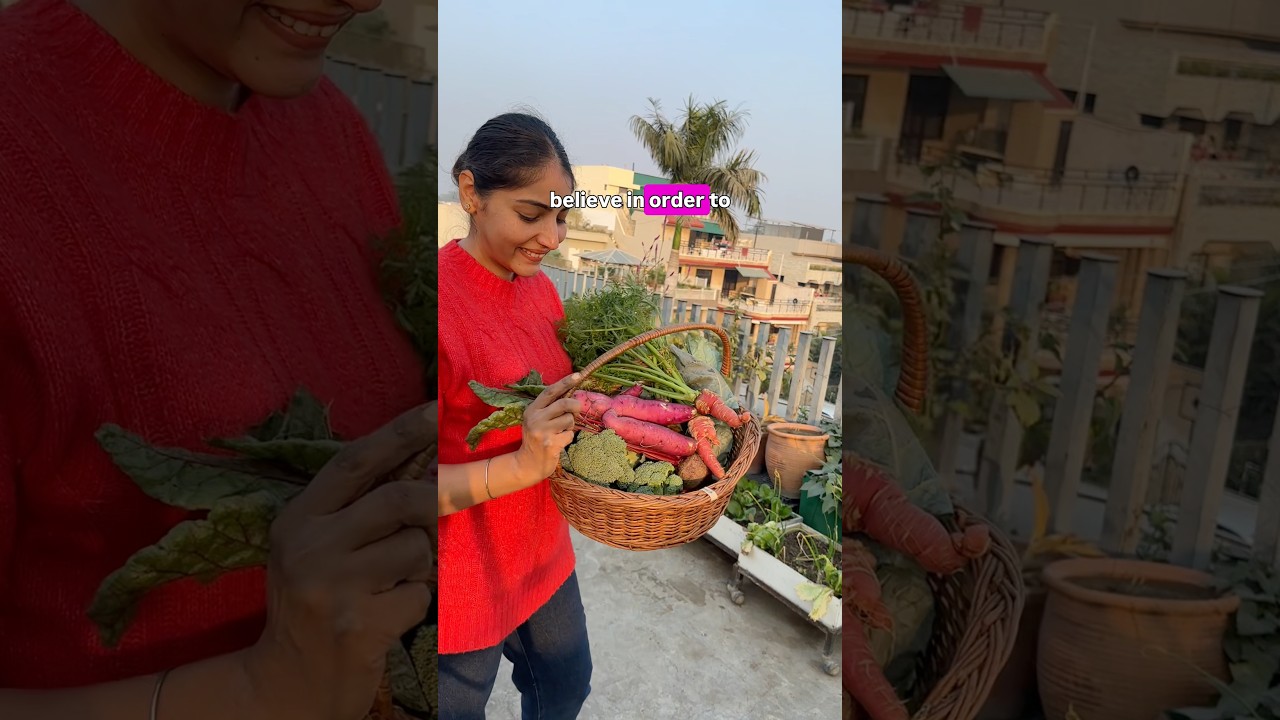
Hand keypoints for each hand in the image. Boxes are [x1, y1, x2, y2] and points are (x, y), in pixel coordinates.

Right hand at [242, 402, 436, 719]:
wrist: (288, 681)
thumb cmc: (314, 602)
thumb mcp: (315, 546)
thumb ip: (356, 507)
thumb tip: (425, 462)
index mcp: (297, 518)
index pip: (356, 461)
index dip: (401, 431)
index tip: (437, 408)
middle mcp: (309, 546)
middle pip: (401, 499)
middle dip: (435, 503)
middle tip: (442, 513)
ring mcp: (334, 586)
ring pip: (417, 547)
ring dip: (418, 567)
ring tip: (388, 584)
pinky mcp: (362, 623)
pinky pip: (420, 593)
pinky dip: (414, 603)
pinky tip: (386, 615)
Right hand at [513, 372, 581, 484]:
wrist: (527, 463)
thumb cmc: (536, 438)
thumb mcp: (536, 419)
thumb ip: (550, 407)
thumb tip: (572, 394)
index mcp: (532, 410)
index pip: (550, 391)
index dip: (565, 382)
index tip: (578, 375)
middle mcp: (535, 419)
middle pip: (564, 403)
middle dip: (575, 406)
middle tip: (576, 412)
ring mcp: (543, 432)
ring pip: (569, 420)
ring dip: (570, 426)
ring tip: (560, 432)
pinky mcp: (551, 444)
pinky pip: (570, 435)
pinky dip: (568, 438)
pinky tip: (558, 442)